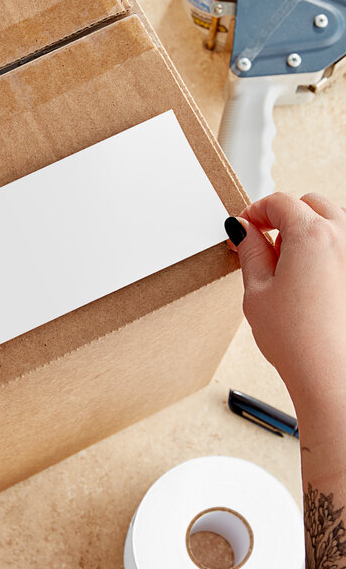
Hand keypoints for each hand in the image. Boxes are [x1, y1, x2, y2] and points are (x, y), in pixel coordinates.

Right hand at [225, 192, 345, 407]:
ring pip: (332, 221)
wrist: (333, 377)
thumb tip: (243, 230)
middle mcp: (344, 237)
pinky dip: (327, 249)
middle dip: (283, 217)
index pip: (279, 202)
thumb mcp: (257, 290)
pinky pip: (344, 245)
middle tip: (263, 244)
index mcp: (312, 235)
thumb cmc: (298, 340)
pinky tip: (311, 278)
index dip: (254, 212)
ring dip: (307, 231)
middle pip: (309, 204)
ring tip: (287, 265)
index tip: (244, 228)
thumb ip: (250, 251)